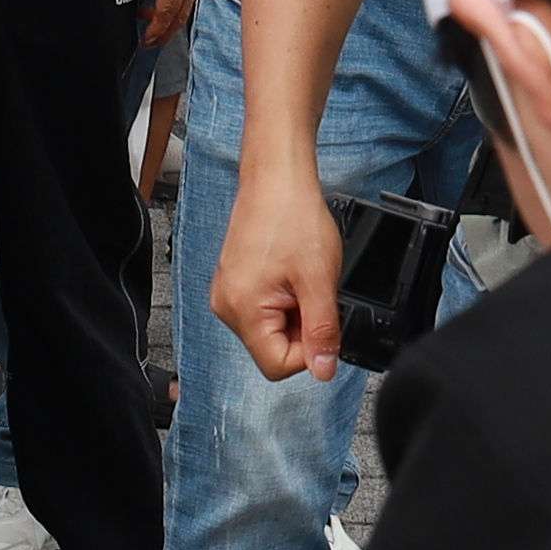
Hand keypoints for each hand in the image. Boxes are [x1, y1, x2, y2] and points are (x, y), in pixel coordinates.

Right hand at [213, 150, 345, 382]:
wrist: (277, 178)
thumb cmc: (294, 217)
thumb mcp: (320, 281)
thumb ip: (322, 331)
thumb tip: (324, 371)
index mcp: (243, 311)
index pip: (278, 366)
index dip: (309, 352)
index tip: (323, 321)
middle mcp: (226, 307)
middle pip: (272, 349)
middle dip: (302, 328)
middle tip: (313, 291)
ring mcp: (228, 295)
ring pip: (271, 330)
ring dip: (295, 313)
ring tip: (301, 277)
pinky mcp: (234, 283)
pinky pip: (264, 310)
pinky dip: (285, 300)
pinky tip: (291, 273)